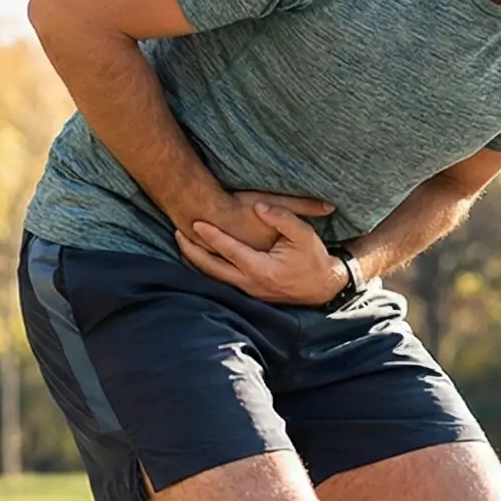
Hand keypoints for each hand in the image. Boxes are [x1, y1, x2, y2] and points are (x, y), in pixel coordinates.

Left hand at [178, 200, 346, 304]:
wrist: (323, 288)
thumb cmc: (313, 259)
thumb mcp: (304, 235)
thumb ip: (282, 218)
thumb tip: (259, 206)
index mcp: (261, 269)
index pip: (229, 251)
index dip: (211, 236)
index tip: (195, 222)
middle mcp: (249, 284)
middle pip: (211, 268)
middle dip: (192, 251)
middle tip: (177, 231)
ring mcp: (247, 291)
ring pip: (212, 278)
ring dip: (195, 261)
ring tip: (181, 243)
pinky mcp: (247, 293)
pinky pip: (220, 281)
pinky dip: (205, 270)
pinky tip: (197, 258)